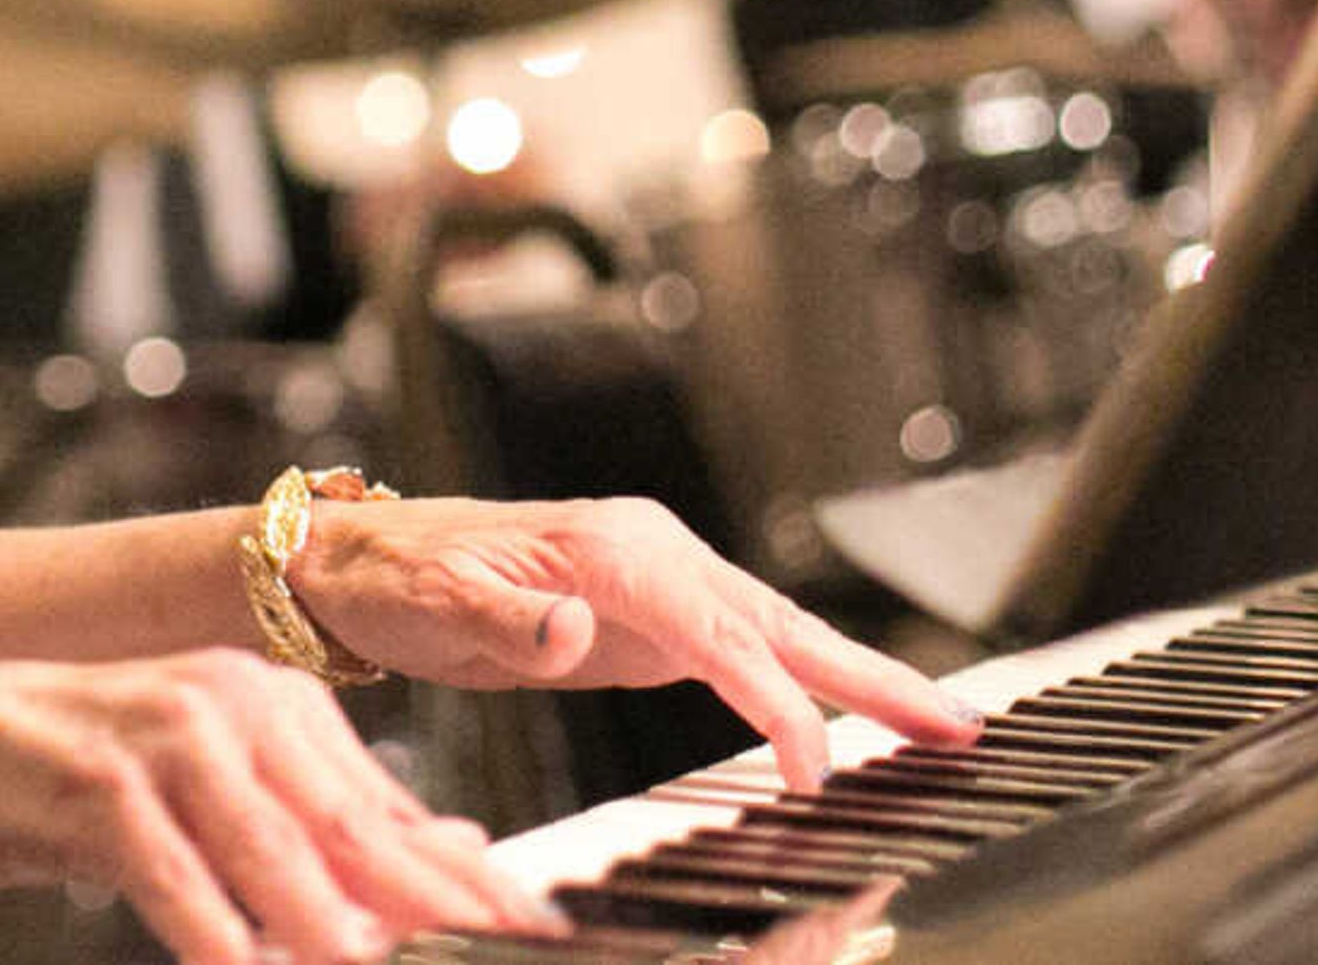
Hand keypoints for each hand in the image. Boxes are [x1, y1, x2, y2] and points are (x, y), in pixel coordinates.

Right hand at [0, 645, 553, 964]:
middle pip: (354, 830)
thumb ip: (314, 820)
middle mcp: (229, 705)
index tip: (542, 934)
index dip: (469, 883)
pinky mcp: (97, 783)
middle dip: (436, 911)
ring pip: (276, 856)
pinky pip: (175, 879)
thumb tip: (445, 854)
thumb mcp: (197, 787)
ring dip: (338, 931)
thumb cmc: (54, 776)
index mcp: (267, 703)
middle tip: (512, 952)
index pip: (390, 810)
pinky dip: (218, 940)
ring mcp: (162, 738)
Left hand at [286, 493, 981, 789]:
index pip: (720, 633)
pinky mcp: (651, 616)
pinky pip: (746, 652)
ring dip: (859, 681)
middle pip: (781, 623)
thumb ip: (509, 620)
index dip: (774, 701)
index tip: (811, 767)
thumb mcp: (436, 602)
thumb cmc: (394, 577)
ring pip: (777, 636)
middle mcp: (653, 556)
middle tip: (958, 725)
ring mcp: (659, 584)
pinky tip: (847, 720)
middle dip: (873, 678)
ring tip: (941, 725)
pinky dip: (805, 684)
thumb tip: (571, 628)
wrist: (359, 563)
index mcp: (613, 549)